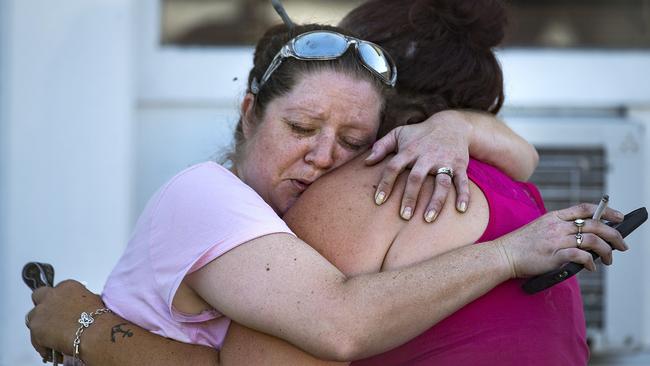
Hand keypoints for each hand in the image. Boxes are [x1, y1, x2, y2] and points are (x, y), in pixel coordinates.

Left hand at [27, 280, 104, 358]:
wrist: (94, 332)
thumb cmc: (99, 318)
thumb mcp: (94, 302)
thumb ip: (81, 301)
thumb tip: (81, 309)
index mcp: (67, 286)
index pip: (57, 290)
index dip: (59, 300)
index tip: (63, 307)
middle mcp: (52, 295)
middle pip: (38, 296)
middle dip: (43, 305)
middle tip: (51, 317)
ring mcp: (41, 310)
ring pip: (33, 317)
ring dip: (40, 325)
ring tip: (51, 336)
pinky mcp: (36, 326)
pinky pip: (34, 337)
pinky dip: (41, 343)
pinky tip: (51, 348)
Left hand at [365, 110, 471, 222]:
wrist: (452, 124)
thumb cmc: (419, 133)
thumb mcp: (399, 134)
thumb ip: (381, 146)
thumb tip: (366, 162)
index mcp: (409, 150)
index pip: (394, 167)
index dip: (385, 184)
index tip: (379, 201)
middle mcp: (427, 156)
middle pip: (416, 178)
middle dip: (410, 197)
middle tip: (404, 216)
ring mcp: (445, 161)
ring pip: (441, 183)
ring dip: (435, 201)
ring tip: (428, 219)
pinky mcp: (460, 165)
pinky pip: (462, 181)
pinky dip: (464, 195)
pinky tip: (461, 210)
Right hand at [496, 203, 627, 277]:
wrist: (503, 255)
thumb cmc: (521, 245)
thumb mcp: (540, 228)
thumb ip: (560, 229)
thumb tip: (584, 238)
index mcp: (554, 217)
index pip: (585, 208)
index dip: (606, 211)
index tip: (618, 217)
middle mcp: (557, 226)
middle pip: (594, 225)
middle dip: (614, 234)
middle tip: (622, 244)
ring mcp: (556, 240)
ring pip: (592, 240)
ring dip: (606, 251)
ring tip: (609, 259)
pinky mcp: (554, 256)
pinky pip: (580, 256)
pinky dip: (590, 262)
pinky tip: (591, 267)